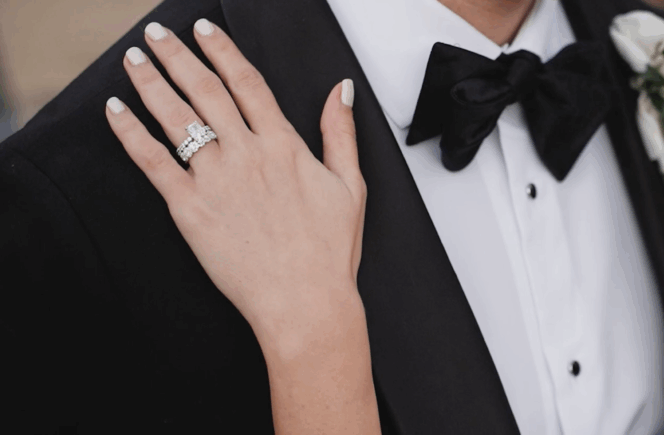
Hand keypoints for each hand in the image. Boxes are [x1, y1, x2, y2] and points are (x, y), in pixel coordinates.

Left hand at [104, 21, 365, 348]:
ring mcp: (215, 179)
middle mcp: (246, 154)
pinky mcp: (189, 208)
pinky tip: (117, 111)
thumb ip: (340, 132)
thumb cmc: (327, 253)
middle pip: (205, 90)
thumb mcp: (350, 186)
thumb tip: (341, 91)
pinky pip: (152, 161)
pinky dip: (130, 132)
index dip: (223, 51)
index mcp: (284, 146)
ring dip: (151, 82)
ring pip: (176, 117)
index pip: (247, 82)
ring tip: (135, 58)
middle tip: (158, 34)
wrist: (304, 301)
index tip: (205, 30)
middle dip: (178, 55)